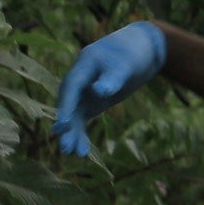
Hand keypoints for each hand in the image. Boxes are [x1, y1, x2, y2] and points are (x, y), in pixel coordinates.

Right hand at [54, 22, 167, 155]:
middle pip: (69, 103)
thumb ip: (112, 79)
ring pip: (74, 114)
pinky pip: (82, 118)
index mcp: (84, 65)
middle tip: (66, 147)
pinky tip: (82, 151)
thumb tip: (99, 92)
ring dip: (73, 133)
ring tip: (75, 154)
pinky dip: (81, 133)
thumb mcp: (125, 65)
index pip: (71, 87)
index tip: (62, 124)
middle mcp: (79, 79)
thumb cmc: (132, 54)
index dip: (65, 106)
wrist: (140, 50)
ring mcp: (84, 91)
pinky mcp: (91, 101)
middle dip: (67, 126)